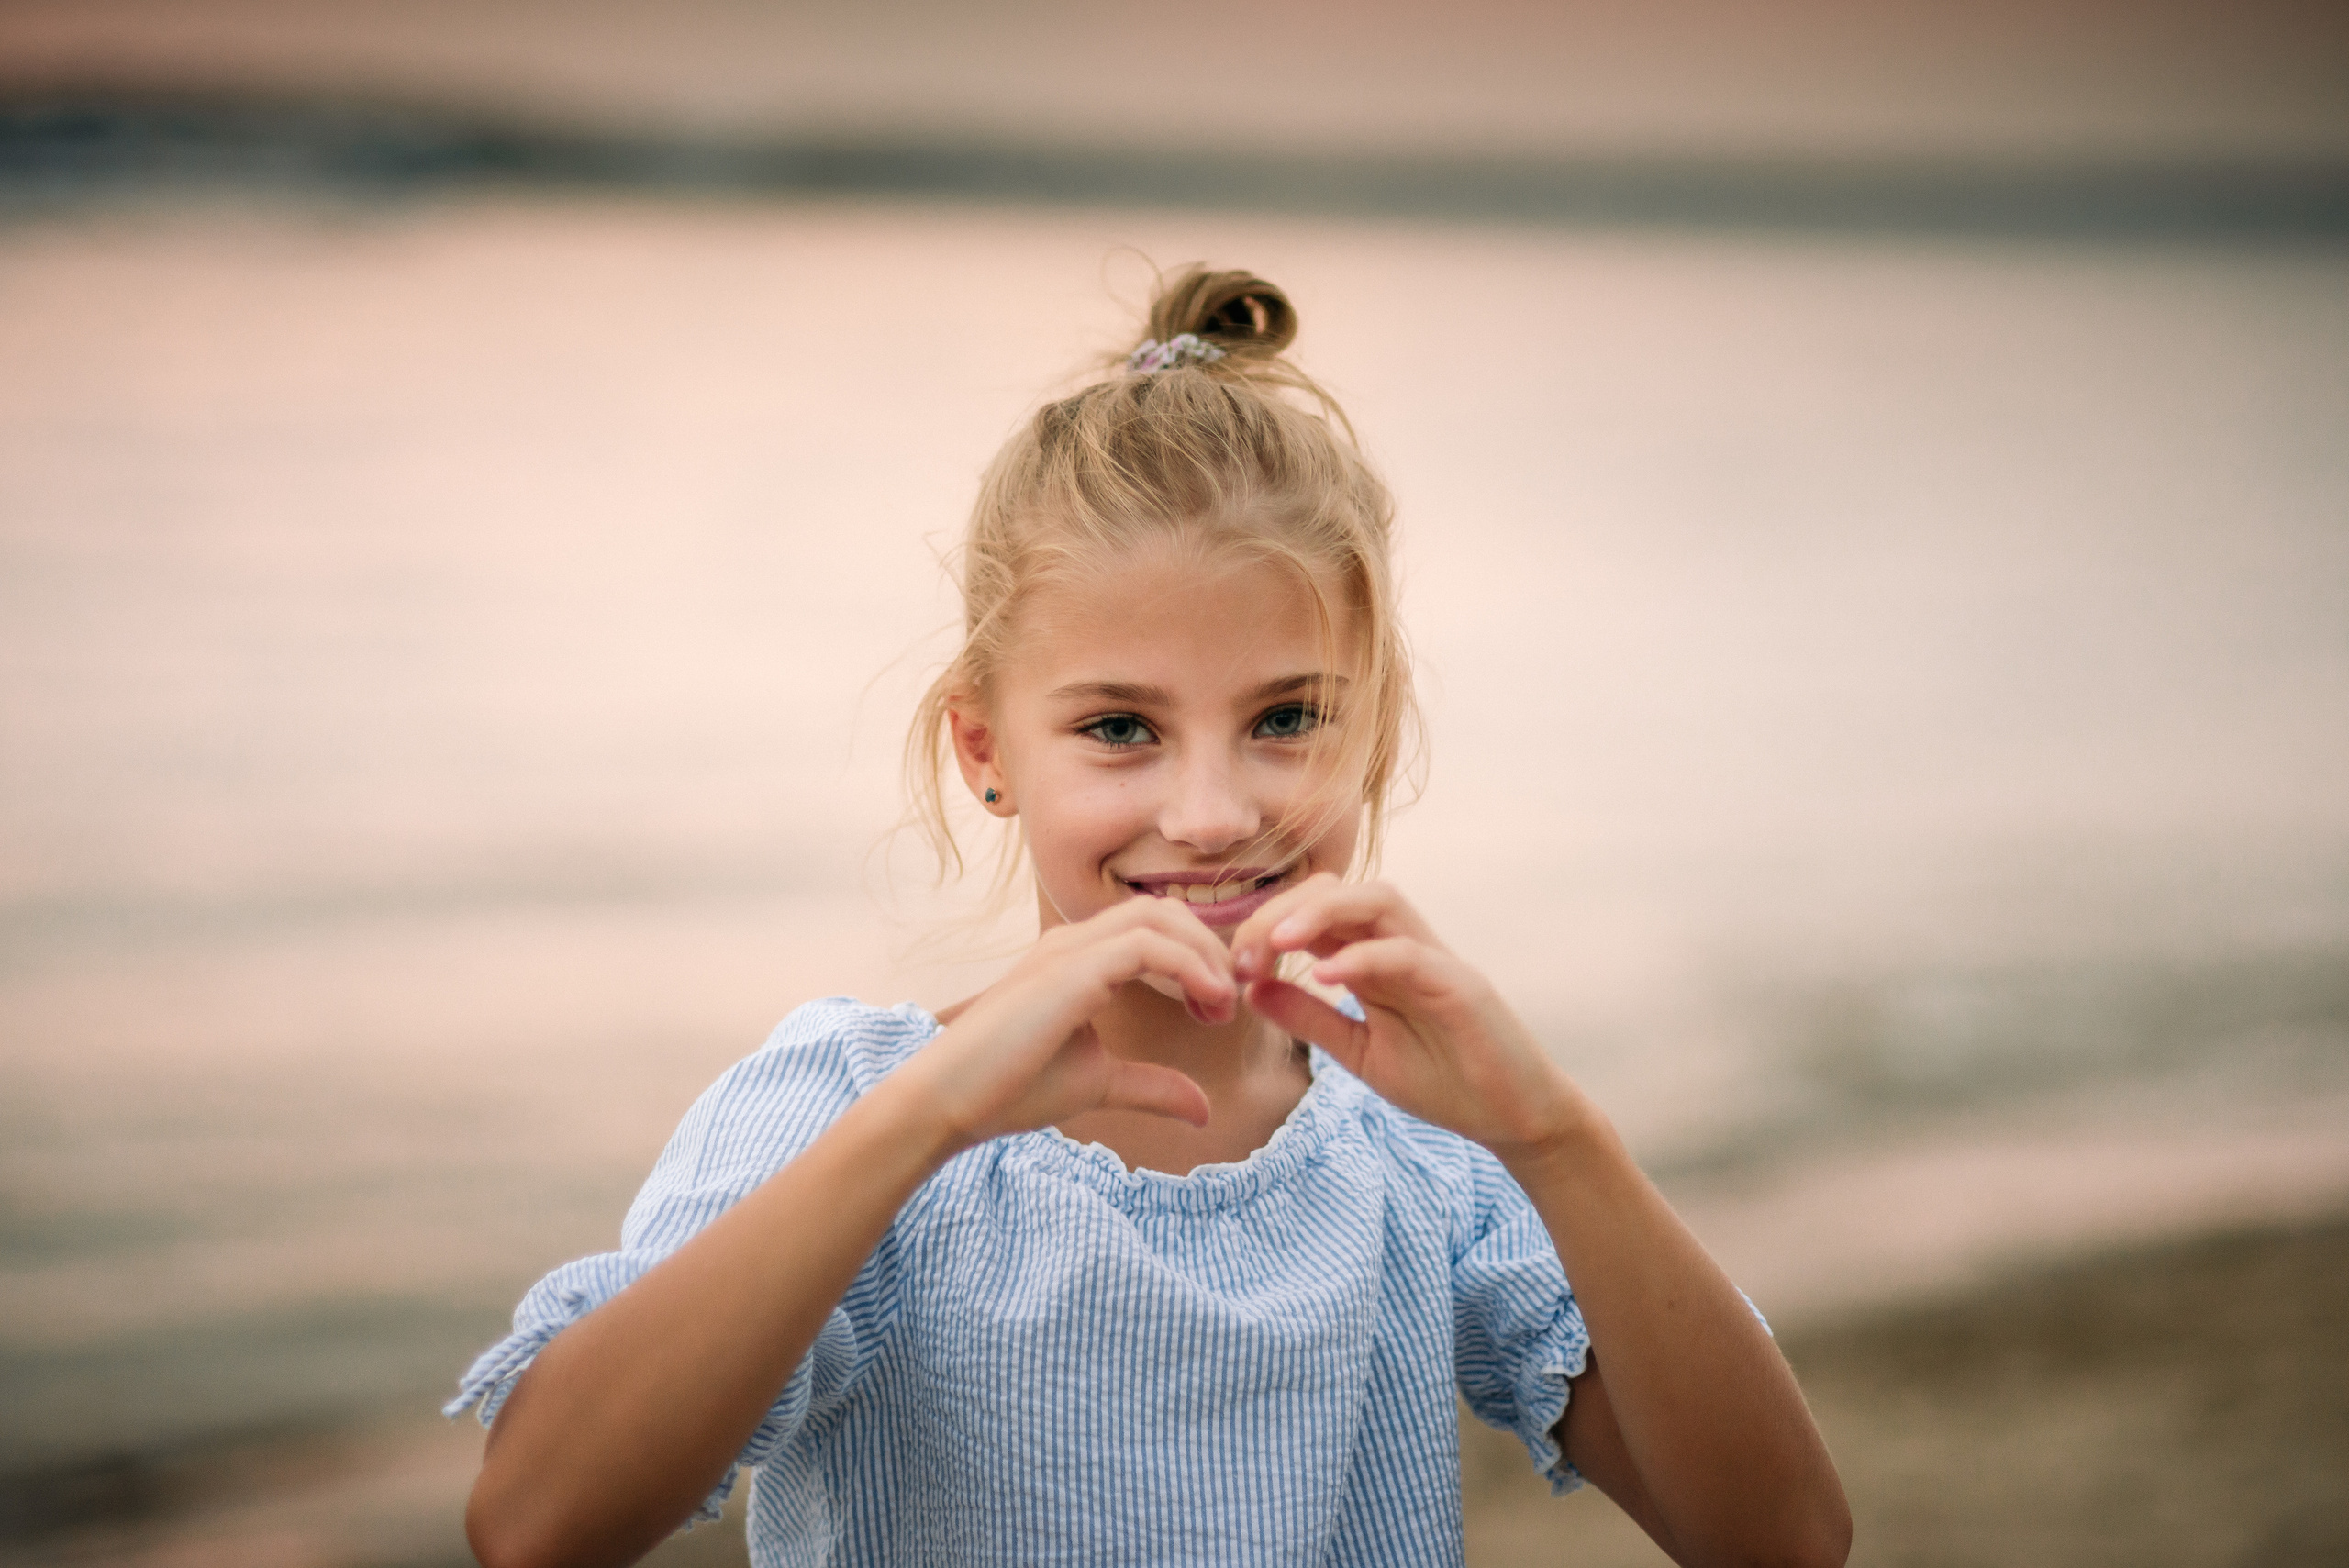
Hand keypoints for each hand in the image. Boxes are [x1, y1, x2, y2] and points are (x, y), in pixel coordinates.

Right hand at [895, 897, 1236, 1147]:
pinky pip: (1146, 947)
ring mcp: (1069, 949)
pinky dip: (1189, 967)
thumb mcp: (1100, 1084)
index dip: (1199, 958)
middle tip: (1228, 1004)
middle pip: (1163, 913)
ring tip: (1221, 1004)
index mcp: (1078, 957)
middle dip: (1209, 949)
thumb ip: (1152, 1087)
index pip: (1155, 928)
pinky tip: (1206, 1003)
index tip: (1218, 1010)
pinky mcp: (1069, 970)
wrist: (949, 1100)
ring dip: (1203, 954)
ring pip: (1158, 919)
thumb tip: (1205, 1110)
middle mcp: (1073, 941)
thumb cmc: (1011, 1087)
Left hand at [1230, 875, 1584, 1156]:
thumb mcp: (1360, 1052)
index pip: (1317, 913)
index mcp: (1375, 959)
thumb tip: (1251, 991)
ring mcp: (1435, 959)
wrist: (1513, 1119)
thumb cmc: (1444, 1081)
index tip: (1235, 967)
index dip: (1268, 926)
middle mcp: (1403, 945)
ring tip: (1276, 943)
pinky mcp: (1462, 984)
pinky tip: (1325, 977)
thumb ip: (1310, 1019)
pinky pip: (1408, 954)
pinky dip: (1364, 957)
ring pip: (1378, 900)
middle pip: (1340, 890)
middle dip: (1283, 911)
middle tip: (1245, 954)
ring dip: (1319, 913)